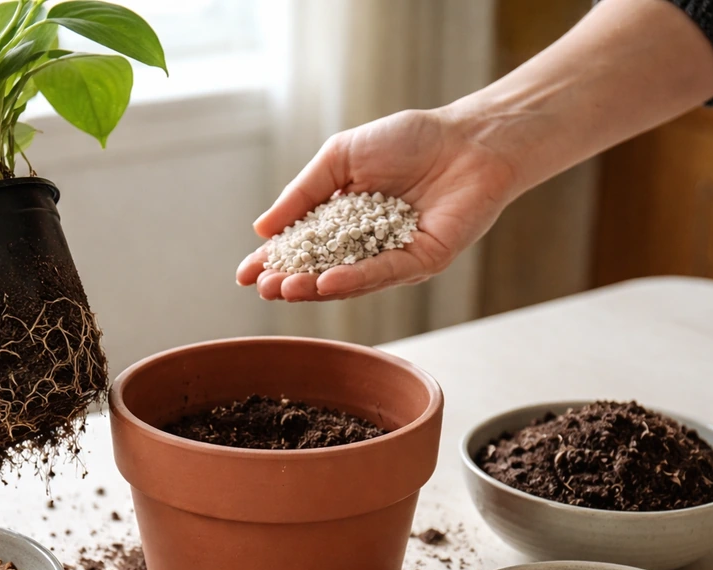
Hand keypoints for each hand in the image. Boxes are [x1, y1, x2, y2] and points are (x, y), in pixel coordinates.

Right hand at [236, 108, 518, 300]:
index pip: (300, 247)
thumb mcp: (340, 158)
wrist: (468, 138)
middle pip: (320, 271)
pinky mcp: (421, 261)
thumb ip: (304, 192)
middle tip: (265, 288)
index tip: (244, 275)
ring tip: (286, 288)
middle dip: (289, 282)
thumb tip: (261, 228)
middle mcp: (364, 246)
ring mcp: (392, 257)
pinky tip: (327, 282)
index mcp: (341, 220)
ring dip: (315, 287)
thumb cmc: (408, 141)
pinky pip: (384, 273)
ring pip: (348, 281)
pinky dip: (354, 279)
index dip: (272, 261)